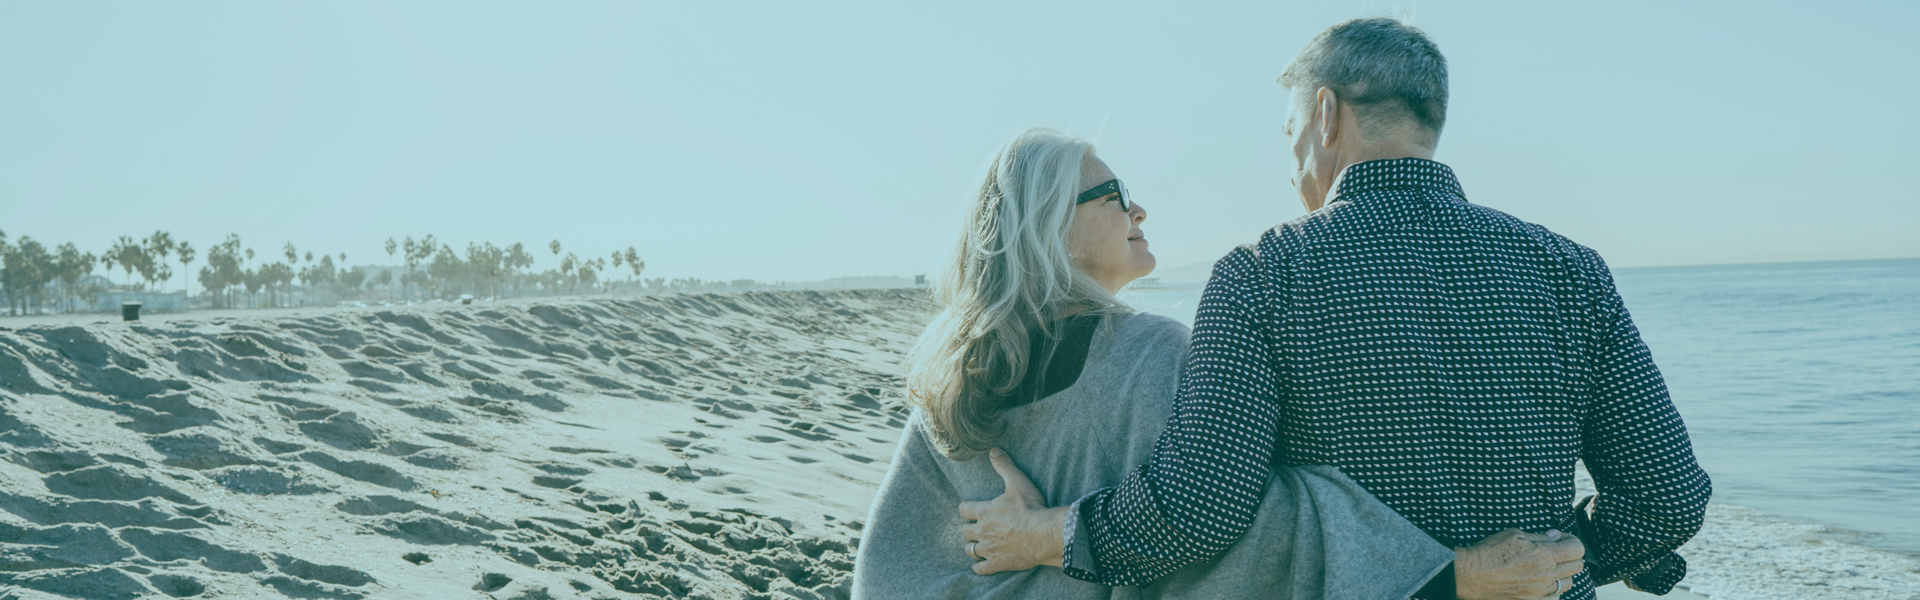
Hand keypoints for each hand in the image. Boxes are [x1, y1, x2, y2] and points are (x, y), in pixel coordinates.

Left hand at [957, 448, 1067, 574]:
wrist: (1043, 534)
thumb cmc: (1030, 508)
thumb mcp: (1017, 482)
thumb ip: (1004, 466)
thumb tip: (993, 450)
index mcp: (984, 511)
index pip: (964, 509)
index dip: (966, 508)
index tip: (968, 509)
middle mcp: (982, 531)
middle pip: (965, 531)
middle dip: (968, 529)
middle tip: (975, 528)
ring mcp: (988, 549)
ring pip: (970, 550)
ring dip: (972, 547)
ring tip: (977, 546)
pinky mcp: (997, 563)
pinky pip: (981, 569)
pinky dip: (979, 567)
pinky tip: (981, 566)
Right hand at [1454, 528, 1585, 599]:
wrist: (1472, 575)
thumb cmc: (1490, 551)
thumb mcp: (1514, 535)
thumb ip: (1539, 537)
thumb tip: (1555, 536)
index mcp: (1545, 554)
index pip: (1577, 548)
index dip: (1571, 540)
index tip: (1561, 538)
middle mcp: (1547, 575)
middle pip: (1577, 566)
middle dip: (1570, 555)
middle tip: (1557, 551)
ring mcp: (1540, 591)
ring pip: (1567, 583)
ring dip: (1563, 574)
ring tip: (1550, 568)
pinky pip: (1554, 598)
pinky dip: (1553, 591)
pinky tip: (1543, 584)